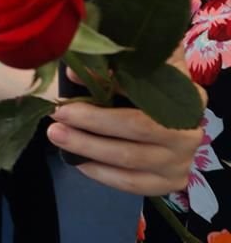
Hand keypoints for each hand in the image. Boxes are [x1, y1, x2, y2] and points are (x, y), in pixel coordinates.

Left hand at [47, 51, 205, 195]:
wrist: (165, 122)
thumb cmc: (143, 88)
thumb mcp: (132, 70)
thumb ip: (109, 65)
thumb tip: (74, 73)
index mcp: (186, 94)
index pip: (145, 87)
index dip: (107, 81)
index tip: (71, 77)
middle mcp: (190, 129)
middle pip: (136, 126)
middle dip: (91, 121)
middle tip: (58, 113)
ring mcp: (183, 159)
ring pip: (130, 158)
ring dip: (88, 148)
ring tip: (57, 135)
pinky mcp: (171, 181)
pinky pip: (132, 183)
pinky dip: (101, 173)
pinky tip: (78, 161)